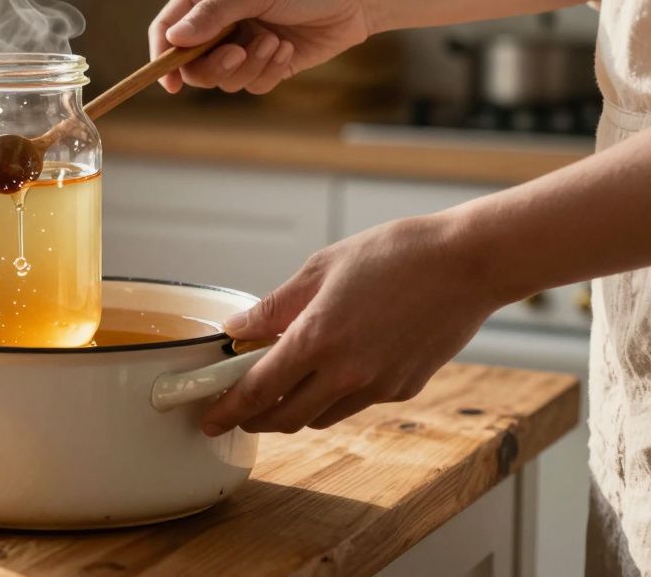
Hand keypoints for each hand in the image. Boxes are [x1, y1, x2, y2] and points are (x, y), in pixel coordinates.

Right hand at [148, 0, 373, 93]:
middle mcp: (219, 20)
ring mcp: (241, 44)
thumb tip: (175, 38)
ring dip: (248, 67)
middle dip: (214, 66)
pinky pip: (251, 85)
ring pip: (222, 79)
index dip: (161, 55)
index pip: (167, 28)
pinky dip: (268, 72)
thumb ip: (214, 13)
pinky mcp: (265, 64)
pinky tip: (287, 49)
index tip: (168, 81)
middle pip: (191, 64)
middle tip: (237, 54)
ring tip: (275, 43)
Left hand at [201, 214, 500, 436]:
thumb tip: (238, 329)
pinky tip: (334, 370)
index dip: (227, 409)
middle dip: (255, 420)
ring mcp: (378, 386)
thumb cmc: (394, 255)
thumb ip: (274, 307)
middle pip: (284, 418)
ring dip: (294, 411)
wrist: (467, 263)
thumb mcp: (321, 269)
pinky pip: (355, 404)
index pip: (258, 390)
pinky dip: (334, 396)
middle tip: (238, 411)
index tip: (209, 419)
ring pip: (320, 417)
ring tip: (283, 388)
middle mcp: (346, 372)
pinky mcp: (404, 388)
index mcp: (317, 339)